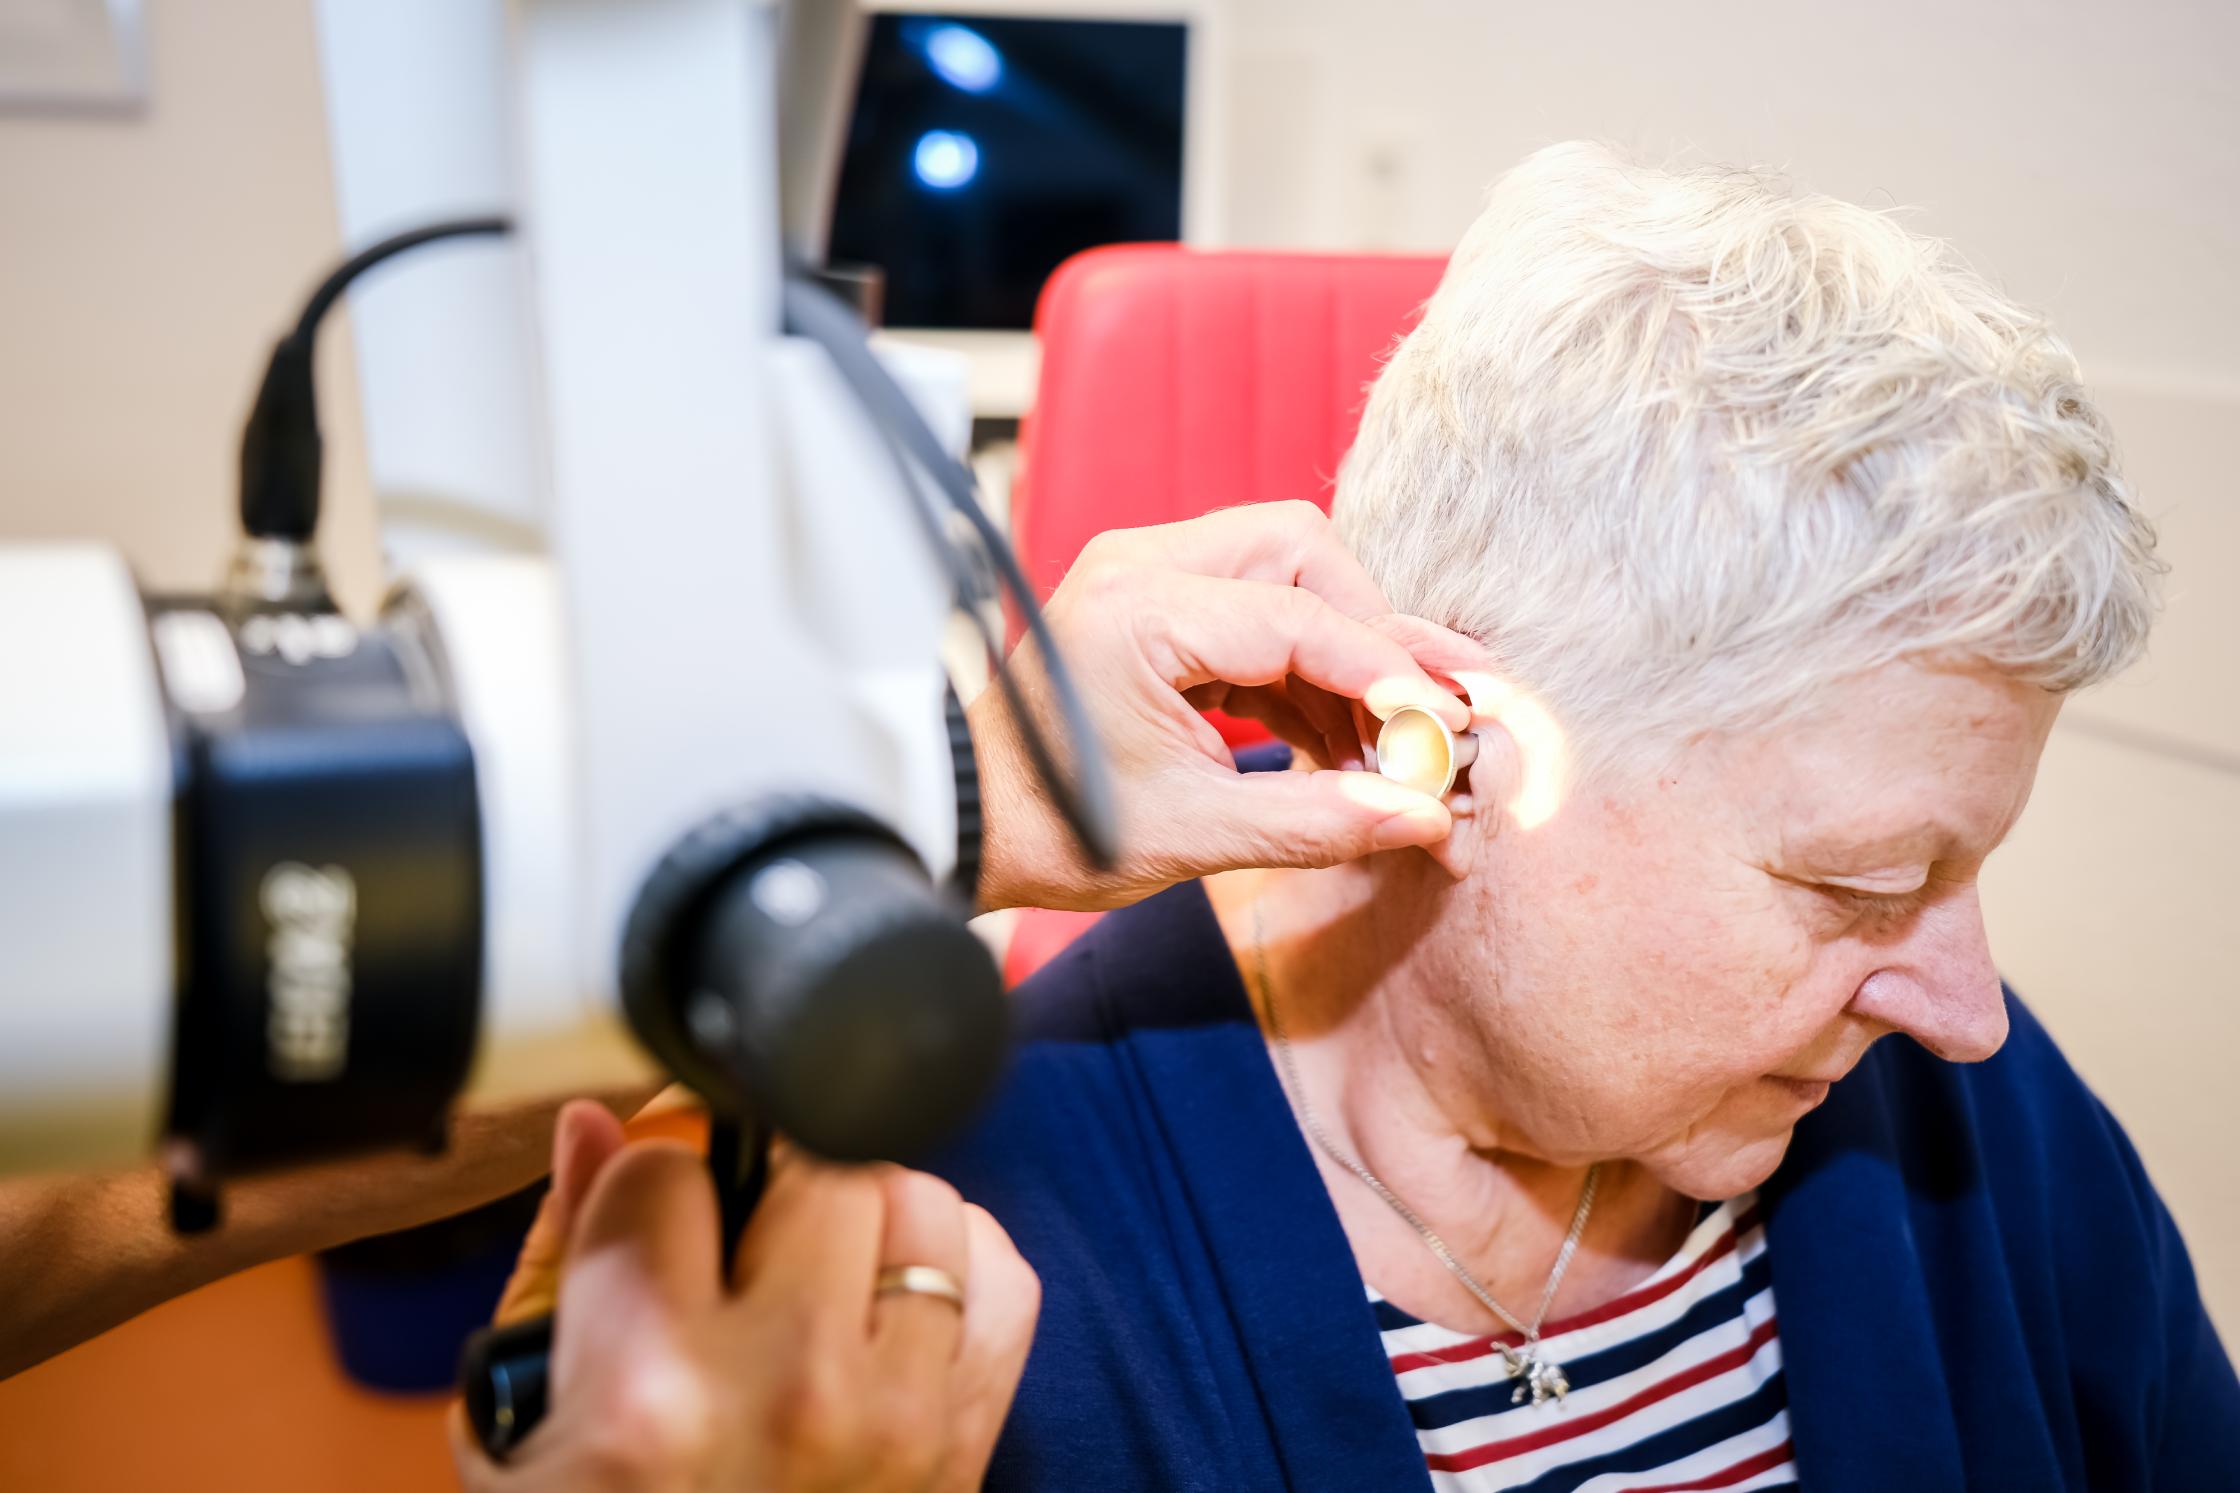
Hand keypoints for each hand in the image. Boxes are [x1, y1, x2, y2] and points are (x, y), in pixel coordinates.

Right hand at [452, 1102, 1038, 1492]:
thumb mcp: (521, 1430)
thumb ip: (563, 1261)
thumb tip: (600, 1127)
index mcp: (649, 1387)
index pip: (670, 1170)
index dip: (648, 1176)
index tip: (646, 1212)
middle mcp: (787, 1391)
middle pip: (815, 1162)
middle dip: (764, 1178)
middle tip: (734, 1234)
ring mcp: (893, 1421)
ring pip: (917, 1201)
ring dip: (862, 1212)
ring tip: (812, 1263)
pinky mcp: (962, 1449)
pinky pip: (1004, 1284)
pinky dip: (956, 1264)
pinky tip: (891, 1293)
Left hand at [973, 500, 1471, 910]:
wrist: (967, 825)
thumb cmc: (1054, 829)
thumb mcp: (1191, 834)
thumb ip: (1317, 820)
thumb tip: (1421, 814)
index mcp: (1138, 609)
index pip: (1296, 616)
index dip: (1385, 672)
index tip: (1443, 726)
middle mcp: (1141, 566)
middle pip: (1304, 553)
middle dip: (1374, 632)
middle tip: (1423, 714)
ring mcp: (1147, 578)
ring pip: (1288, 574)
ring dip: (1345, 653)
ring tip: (1389, 744)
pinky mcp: (1158, 609)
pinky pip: (1258, 613)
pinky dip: (1306, 670)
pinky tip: (1342, 741)